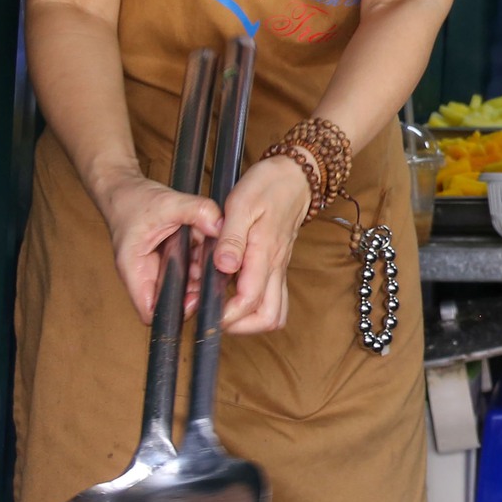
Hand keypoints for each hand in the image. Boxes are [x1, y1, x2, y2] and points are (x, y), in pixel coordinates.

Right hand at [94, 171, 222, 324]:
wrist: (124, 189)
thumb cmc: (134, 200)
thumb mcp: (168, 202)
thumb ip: (196, 211)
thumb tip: (221, 225)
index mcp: (136, 269)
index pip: (151, 311)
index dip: (174, 311)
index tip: (197, 299)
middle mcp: (146, 274)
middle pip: (174, 300)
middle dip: (197, 291)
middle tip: (215, 275)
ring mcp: (159, 268)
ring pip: (186, 285)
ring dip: (203, 274)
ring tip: (216, 257)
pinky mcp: (170, 258)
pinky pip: (191, 267)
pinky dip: (202, 259)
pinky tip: (211, 246)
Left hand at [210, 154, 310, 334]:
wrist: (296, 175)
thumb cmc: (268, 185)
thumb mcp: (241, 203)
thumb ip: (231, 238)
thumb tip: (222, 268)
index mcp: (264, 254)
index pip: (249, 301)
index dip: (227, 315)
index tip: (205, 310)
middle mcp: (276, 266)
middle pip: (270, 318)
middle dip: (242, 326)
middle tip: (215, 314)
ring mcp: (279, 267)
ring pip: (276, 311)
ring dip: (252, 319)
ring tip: (224, 307)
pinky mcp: (279, 264)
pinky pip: (274, 297)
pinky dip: (256, 305)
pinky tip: (234, 291)